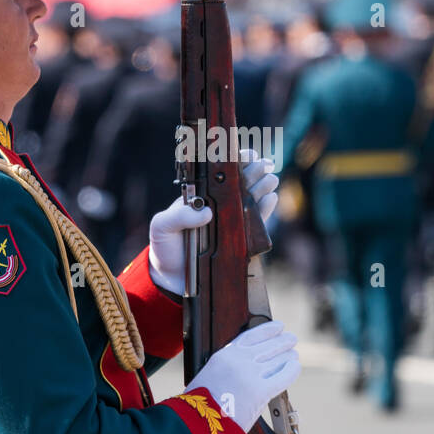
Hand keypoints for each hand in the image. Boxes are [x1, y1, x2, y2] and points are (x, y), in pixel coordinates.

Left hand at [147, 152, 279, 293]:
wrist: (173, 278)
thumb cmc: (166, 246)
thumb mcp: (163, 227)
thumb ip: (179, 217)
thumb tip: (206, 213)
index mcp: (200, 196)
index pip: (219, 174)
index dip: (234, 162)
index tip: (245, 156)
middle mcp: (218, 205)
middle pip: (240, 183)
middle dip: (254, 170)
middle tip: (263, 165)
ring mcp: (230, 221)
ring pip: (251, 199)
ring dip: (263, 186)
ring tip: (270, 179)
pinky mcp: (240, 239)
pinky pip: (256, 222)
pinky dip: (265, 209)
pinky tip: (271, 198)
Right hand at [184, 320, 300, 432]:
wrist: (198, 425)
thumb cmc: (202, 407)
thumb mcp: (210, 376)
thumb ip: (228, 367)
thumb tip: (249, 365)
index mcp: (224, 354)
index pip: (252, 335)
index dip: (268, 330)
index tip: (278, 327)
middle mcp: (239, 360)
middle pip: (268, 345)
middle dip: (283, 341)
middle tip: (291, 339)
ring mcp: (250, 374)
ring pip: (278, 359)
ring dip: (288, 356)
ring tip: (293, 355)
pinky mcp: (260, 391)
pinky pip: (283, 376)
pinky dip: (292, 370)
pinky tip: (295, 367)